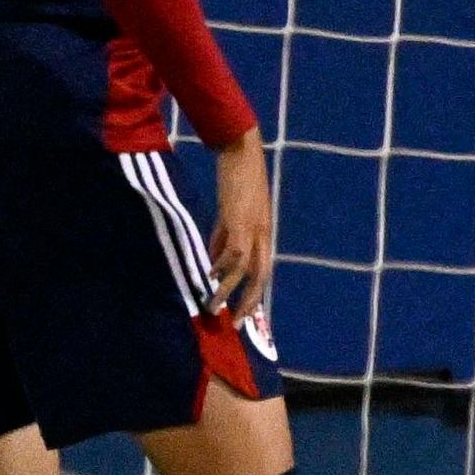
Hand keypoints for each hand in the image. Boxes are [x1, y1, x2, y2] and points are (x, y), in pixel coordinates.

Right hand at [206, 128, 275, 318]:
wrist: (243, 151)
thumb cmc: (238, 180)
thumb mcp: (233, 213)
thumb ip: (225, 237)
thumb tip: (215, 262)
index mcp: (264, 233)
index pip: (263, 271)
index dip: (254, 294)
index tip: (244, 314)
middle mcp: (263, 233)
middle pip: (260, 276)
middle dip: (249, 302)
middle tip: (237, 323)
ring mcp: (253, 226)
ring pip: (243, 268)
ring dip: (228, 290)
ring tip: (213, 306)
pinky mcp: (239, 218)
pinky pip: (232, 249)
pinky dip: (221, 264)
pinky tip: (209, 275)